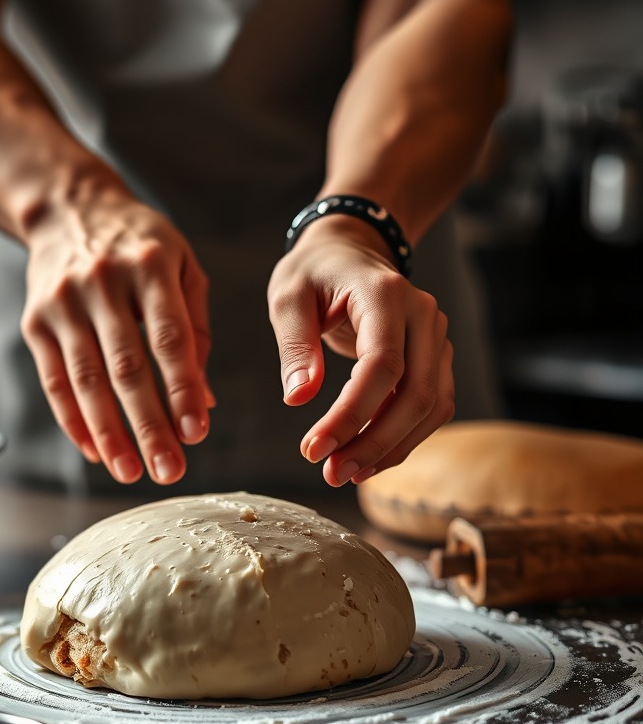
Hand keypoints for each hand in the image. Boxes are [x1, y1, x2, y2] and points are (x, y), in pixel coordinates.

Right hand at [20, 184, 212, 484]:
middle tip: (169, 470)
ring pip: (86, 379)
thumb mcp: (182, 266)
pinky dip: (74, 420)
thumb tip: (205, 401)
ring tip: (131, 472)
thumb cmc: (140, 245)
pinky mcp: (35, 321)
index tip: (197, 433)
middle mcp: (102, 281)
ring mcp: (63, 302)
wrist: (68, 208)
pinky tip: (94, 451)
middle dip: (149, 425)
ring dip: (109, 433)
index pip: (168, 337)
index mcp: (150, 264)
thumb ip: (196, 329)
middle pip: (126, 366)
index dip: (182, 387)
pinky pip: (54, 380)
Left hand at [268, 216, 454, 486]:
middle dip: (373, 442)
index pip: (382, 365)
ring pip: (431, 407)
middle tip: (330, 473)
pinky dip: (404, 438)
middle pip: (415, 393)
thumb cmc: (313, 272)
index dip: (351, 414)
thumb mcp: (288, 297)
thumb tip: (299, 398)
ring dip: (391, 448)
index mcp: (385, 294)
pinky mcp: (435, 357)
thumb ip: (294, 345)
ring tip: (345, 472)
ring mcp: (435, 337)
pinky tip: (368, 459)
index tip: (313, 449)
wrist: (348, 250)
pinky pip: (432, 407)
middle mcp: (423, 315)